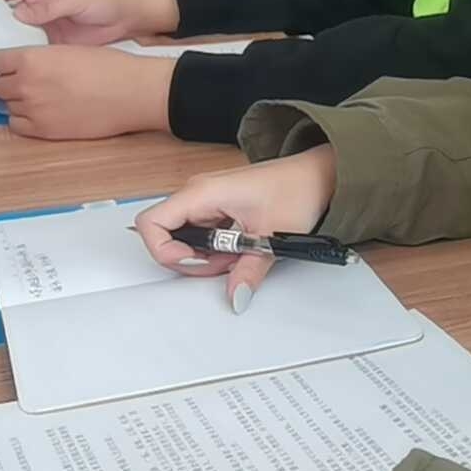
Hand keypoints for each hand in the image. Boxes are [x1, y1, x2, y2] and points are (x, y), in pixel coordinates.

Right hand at [0, 0, 177, 44]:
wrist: (129, 16)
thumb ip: (48, 7)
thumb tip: (17, 14)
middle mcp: (36, 6)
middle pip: (7, 15)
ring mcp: (44, 26)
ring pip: (18, 34)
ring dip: (8, 43)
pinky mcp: (53, 43)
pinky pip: (34, 48)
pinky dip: (25, 56)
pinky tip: (16, 67)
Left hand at [0, 46, 173, 139]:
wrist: (131, 93)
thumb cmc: (108, 67)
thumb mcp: (68, 50)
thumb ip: (41, 58)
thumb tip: (26, 66)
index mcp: (31, 59)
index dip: (1, 63)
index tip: (6, 66)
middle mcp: (26, 84)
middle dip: (8, 83)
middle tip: (24, 83)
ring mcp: (33, 110)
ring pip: (5, 107)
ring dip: (15, 102)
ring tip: (36, 98)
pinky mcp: (44, 130)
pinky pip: (17, 126)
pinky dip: (22, 120)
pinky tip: (39, 113)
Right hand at [135, 146, 338, 305]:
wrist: (319, 175)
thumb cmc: (297, 188)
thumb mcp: (271, 237)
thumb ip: (248, 271)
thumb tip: (234, 295)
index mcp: (202, 192)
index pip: (151, 223)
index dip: (164, 251)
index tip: (194, 262)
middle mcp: (198, 193)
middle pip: (166, 235)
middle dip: (191, 260)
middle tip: (224, 264)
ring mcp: (206, 201)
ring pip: (184, 239)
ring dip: (206, 257)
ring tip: (238, 256)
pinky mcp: (217, 209)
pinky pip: (202, 236)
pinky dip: (216, 251)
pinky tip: (239, 250)